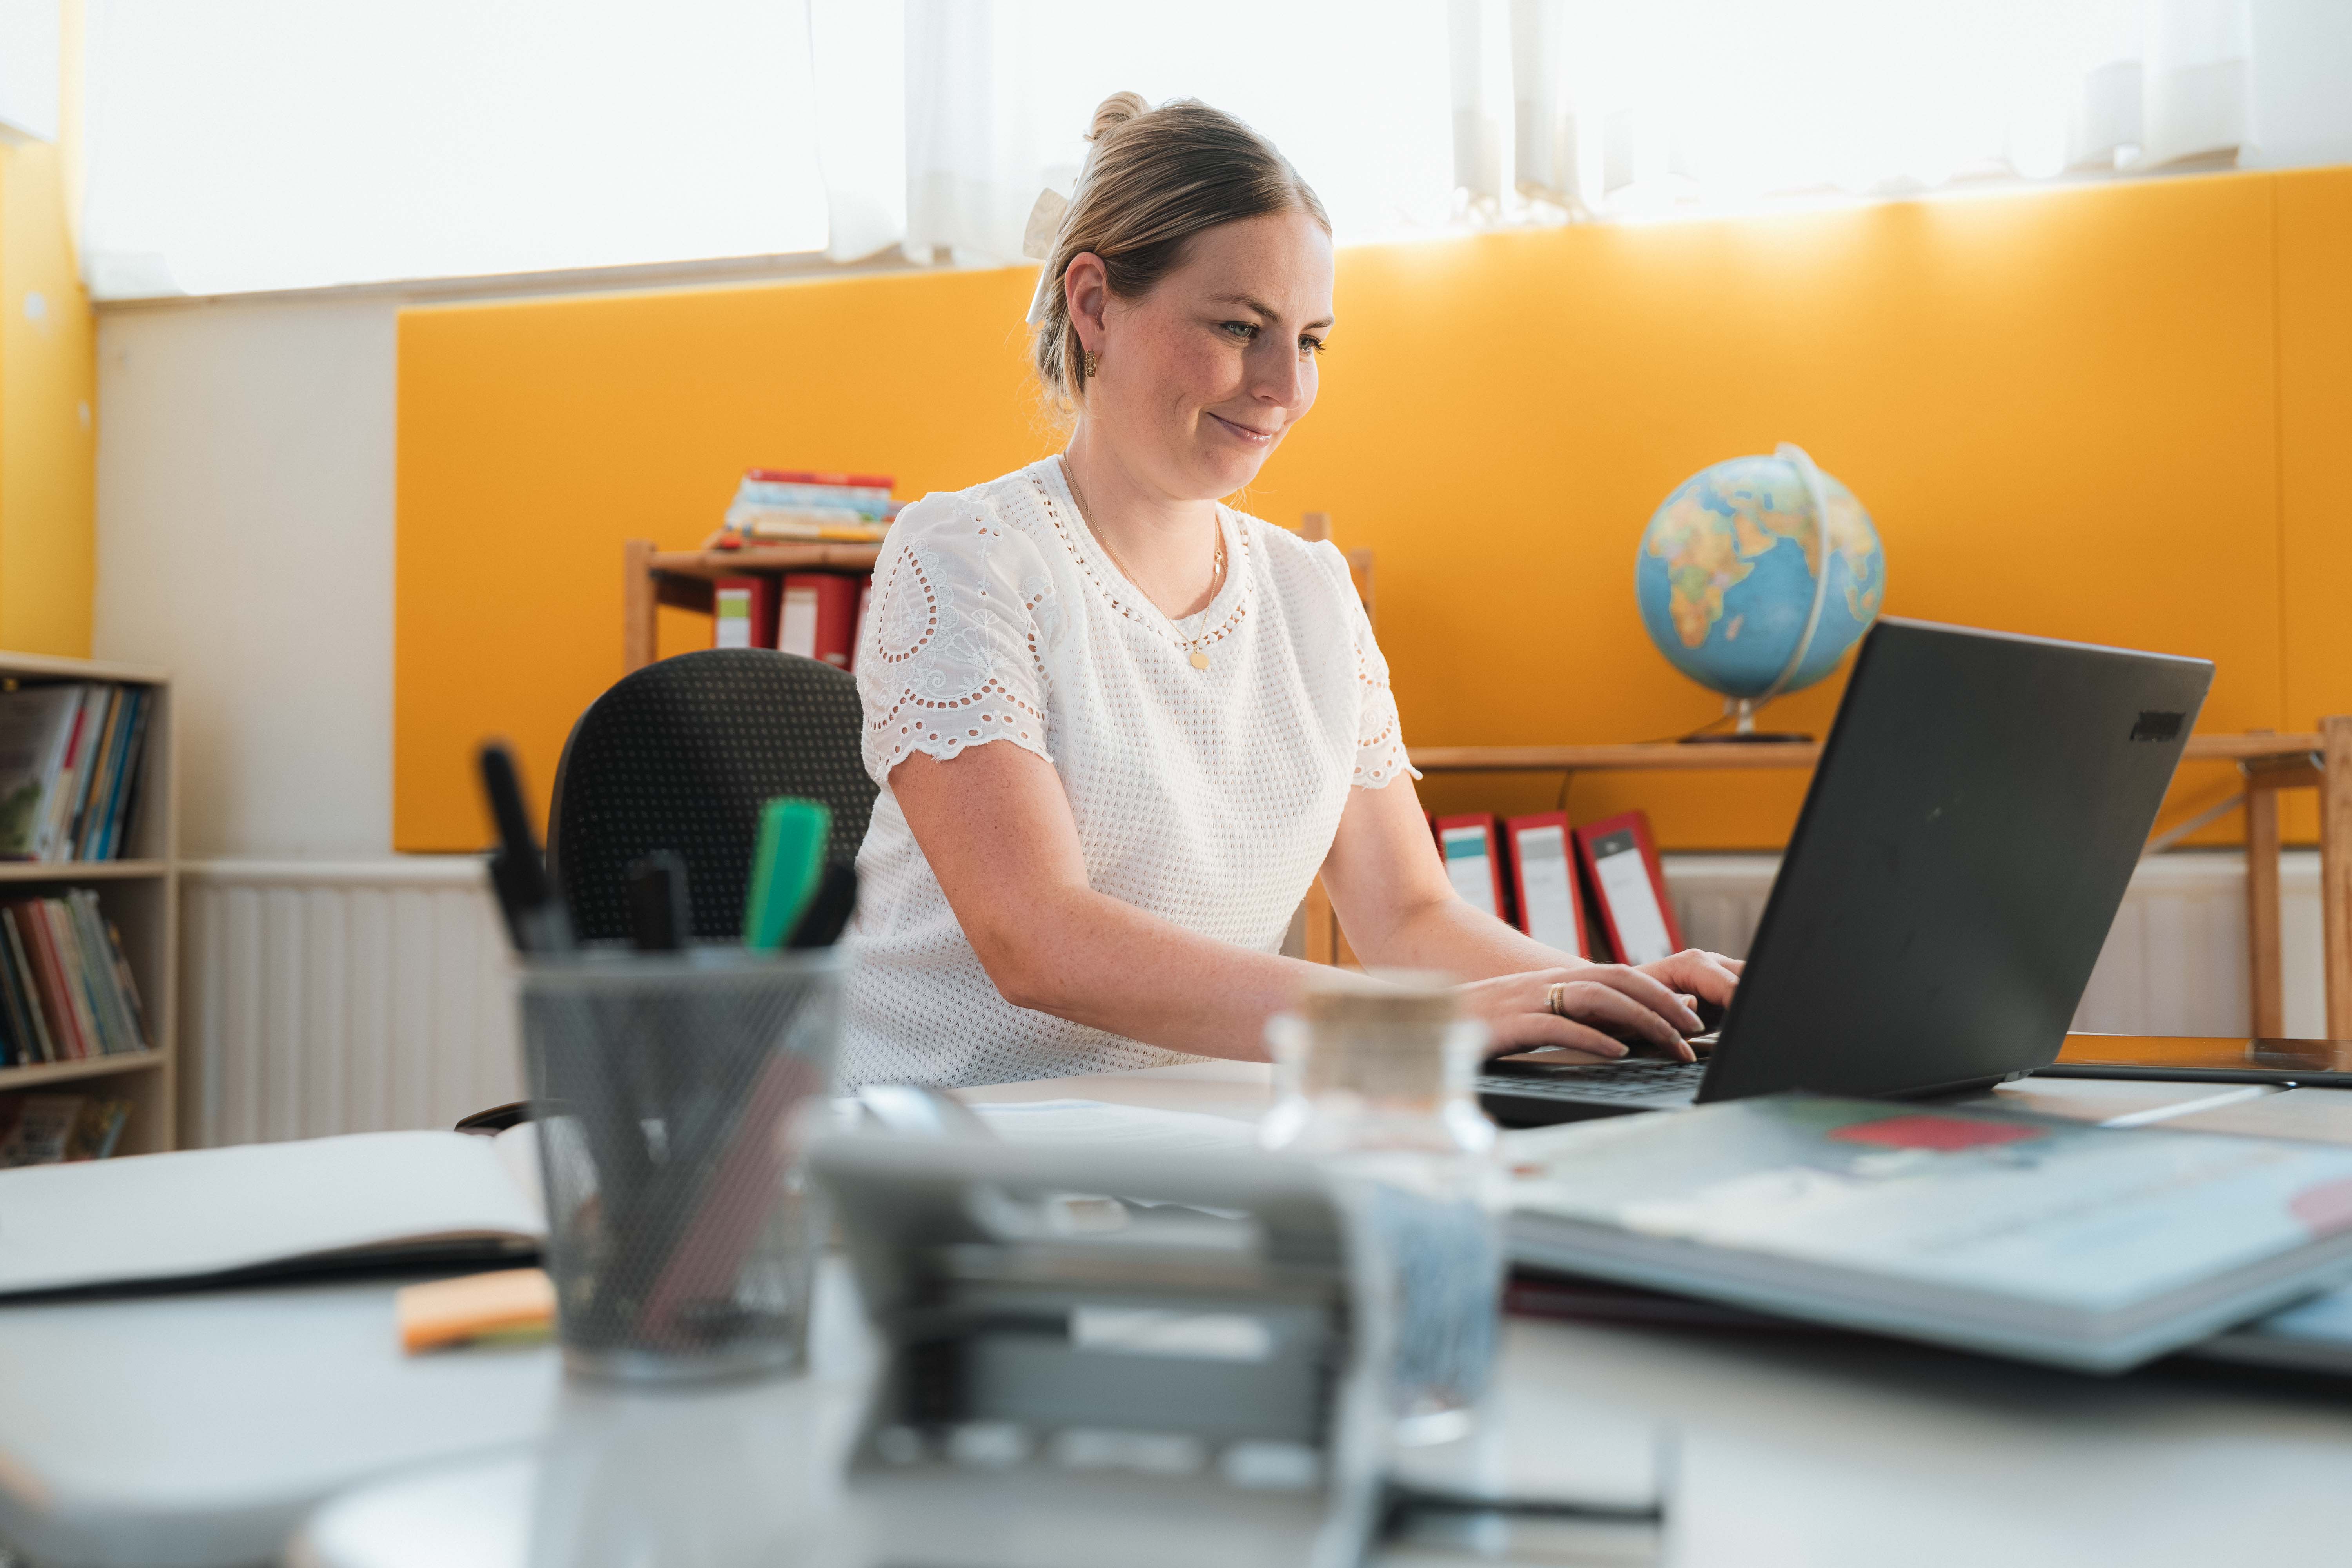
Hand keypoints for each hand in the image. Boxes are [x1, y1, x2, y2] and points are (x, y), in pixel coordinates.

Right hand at [1455, 953, 1737, 1063]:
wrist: (1419, 1022)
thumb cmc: (1479, 1026)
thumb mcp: (1532, 1017)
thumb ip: (1577, 1019)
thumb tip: (1630, 1031)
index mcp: (1553, 981)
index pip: (1620, 975)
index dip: (1661, 993)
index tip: (1693, 1019)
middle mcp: (1544, 984)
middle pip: (1617, 980)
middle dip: (1662, 1004)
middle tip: (1695, 1031)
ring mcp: (1525, 1001)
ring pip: (1595, 998)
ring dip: (1640, 1020)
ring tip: (1670, 1044)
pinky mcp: (1506, 1025)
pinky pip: (1556, 1026)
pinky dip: (1591, 1039)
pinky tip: (1617, 1054)